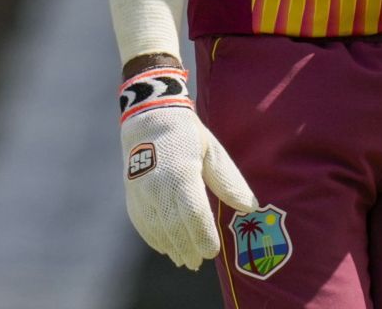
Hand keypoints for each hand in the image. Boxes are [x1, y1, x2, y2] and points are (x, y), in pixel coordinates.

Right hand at [119, 68, 258, 269]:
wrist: (147, 120)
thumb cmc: (187, 135)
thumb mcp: (212, 151)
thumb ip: (228, 180)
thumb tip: (250, 207)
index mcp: (181, 173)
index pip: (193, 213)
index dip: (203, 236)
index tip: (213, 252)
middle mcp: (157, 185)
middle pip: (173, 226)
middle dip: (187, 247)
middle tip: (199, 263)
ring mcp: (140, 190)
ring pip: (156, 228)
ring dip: (171, 247)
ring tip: (185, 260)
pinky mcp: (131, 193)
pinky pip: (141, 222)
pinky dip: (154, 237)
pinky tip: (165, 247)